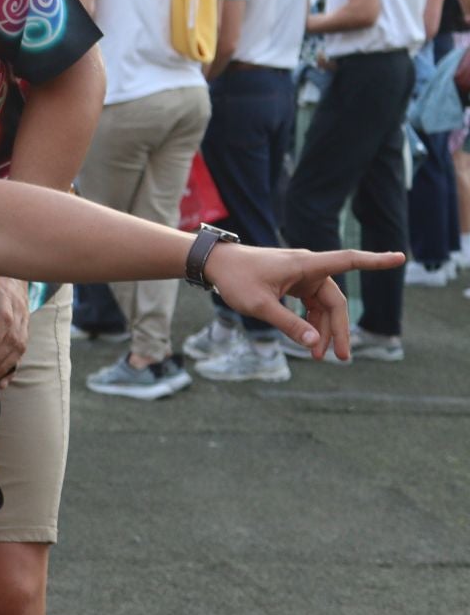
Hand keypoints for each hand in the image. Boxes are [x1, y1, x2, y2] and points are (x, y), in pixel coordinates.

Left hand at [0, 275, 29, 387]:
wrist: (16, 268)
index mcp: (4, 293)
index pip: (4, 318)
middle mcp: (18, 309)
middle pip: (12, 339)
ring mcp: (24, 320)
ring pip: (18, 348)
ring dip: (2, 367)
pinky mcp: (25, 329)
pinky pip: (21, 352)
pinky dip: (12, 368)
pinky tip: (2, 382)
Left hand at [207, 244, 404, 359]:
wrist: (214, 264)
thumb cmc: (235, 279)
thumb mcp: (260, 306)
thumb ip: (288, 323)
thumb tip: (315, 342)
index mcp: (305, 265)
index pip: (348, 260)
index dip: (375, 261)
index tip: (400, 257)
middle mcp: (308, 268)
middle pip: (335, 301)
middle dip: (339, 329)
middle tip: (341, 357)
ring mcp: (301, 276)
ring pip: (324, 306)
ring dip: (323, 329)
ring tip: (318, 355)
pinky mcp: (293, 283)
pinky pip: (311, 305)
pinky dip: (312, 322)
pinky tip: (309, 341)